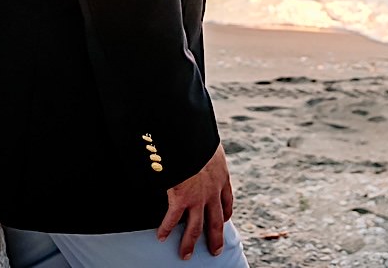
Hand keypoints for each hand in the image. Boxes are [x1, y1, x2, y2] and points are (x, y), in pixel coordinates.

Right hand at [157, 144, 234, 259]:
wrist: (192, 138)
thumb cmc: (200, 133)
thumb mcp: (210, 141)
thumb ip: (207, 147)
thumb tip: (202, 139)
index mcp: (222, 176)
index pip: (227, 200)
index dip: (226, 213)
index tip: (225, 221)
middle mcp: (213, 191)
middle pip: (216, 221)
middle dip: (215, 238)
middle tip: (215, 251)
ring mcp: (198, 198)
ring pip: (195, 228)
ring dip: (189, 243)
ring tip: (185, 255)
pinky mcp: (181, 198)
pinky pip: (172, 219)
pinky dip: (165, 229)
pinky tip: (160, 237)